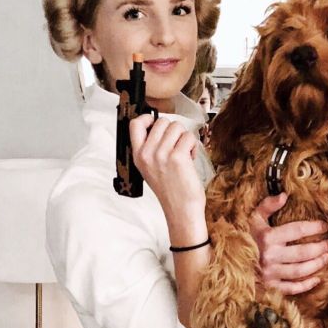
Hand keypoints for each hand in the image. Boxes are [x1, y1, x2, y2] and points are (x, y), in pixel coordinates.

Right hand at [130, 115, 206, 243]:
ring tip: (184, 154)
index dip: (147, 118)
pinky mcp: (177, 157)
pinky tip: (191, 159)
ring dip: (184, 138)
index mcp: (138, 155)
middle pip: (162, 122)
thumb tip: (160, 125)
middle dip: (174, 130)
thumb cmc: (170, 190)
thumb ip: (151, 148)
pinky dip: (193, 145)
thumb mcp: (150, 168)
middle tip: (177, 146)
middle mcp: (147, 154)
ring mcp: (161, 154)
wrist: (181, 209)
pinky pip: (189, 137)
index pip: (135, 124)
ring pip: (177, 127)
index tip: (157, 123)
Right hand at [249, 193, 327, 294]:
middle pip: (302, 253)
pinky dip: (305, 285)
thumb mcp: (252, 218)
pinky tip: (317, 279)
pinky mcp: (269, 287)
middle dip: (320, 248)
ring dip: (316, 265)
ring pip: (299, 271)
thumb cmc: (241, 237)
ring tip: (326, 258)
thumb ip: (268, 205)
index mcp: (267, 237)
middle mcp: (270, 256)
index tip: (325, 226)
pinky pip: (291, 288)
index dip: (314, 227)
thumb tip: (284, 195)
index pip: (297, 230)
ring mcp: (270, 273)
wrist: (223, 260)